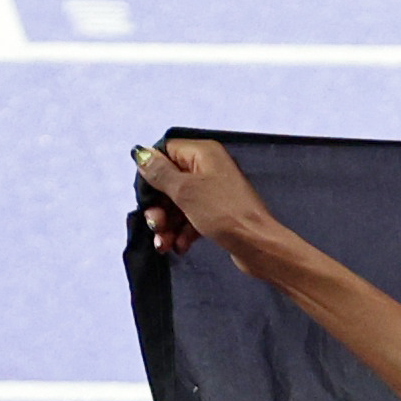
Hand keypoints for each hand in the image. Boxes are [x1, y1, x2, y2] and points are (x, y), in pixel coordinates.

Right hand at [133, 138, 280, 272]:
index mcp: (203, 153)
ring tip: (163, 244)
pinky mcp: (218, 215)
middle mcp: (209, 168)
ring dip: (167, 224)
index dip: (151, 173)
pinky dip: (182, 232)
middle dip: (158, 207)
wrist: (259, 247)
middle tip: (155, 225)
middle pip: (169, 182)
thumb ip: (160, 172)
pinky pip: (192, 218)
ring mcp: (214, 193)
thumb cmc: (223, 213)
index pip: (166, 152)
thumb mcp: (185, 191)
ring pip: (178, 204)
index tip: (145, 195)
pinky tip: (179, 248)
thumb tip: (140, 152)